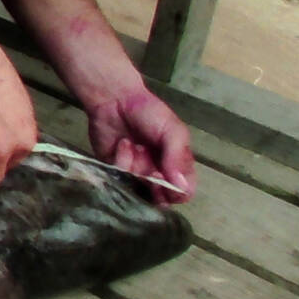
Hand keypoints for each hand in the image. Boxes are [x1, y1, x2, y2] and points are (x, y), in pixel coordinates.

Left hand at [87, 88, 194, 205]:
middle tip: (150, 171)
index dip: (177, 192)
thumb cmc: (150, 113)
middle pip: (161, 198)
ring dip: (138, 168)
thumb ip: (178, 157)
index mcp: (177, 165)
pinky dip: (122, 160)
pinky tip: (123, 144)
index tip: (167, 179)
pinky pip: (120, 178)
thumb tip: (181, 186)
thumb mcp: (173, 131)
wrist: (115, 100)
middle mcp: (158, 174)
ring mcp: (136, 174)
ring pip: (139, 189)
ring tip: (136, 146)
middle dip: (155, 187)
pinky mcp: (115, 171)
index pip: (184, 192)